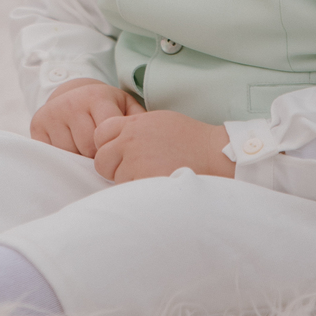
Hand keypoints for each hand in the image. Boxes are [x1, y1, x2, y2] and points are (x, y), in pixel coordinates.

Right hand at [31, 79, 145, 157]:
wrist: (73, 95)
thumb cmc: (105, 108)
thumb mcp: (124, 107)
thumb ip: (138, 122)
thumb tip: (151, 142)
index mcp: (97, 96)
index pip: (106, 136)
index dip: (112, 149)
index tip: (115, 149)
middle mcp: (72, 101)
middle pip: (89, 149)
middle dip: (97, 156)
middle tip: (100, 152)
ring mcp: (52, 113)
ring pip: (70, 154)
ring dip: (80, 159)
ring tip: (85, 150)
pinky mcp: (37, 124)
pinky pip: (52, 154)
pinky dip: (63, 158)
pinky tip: (69, 149)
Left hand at [92, 109, 236, 183]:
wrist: (215, 154)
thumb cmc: (190, 139)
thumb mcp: (158, 122)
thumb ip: (134, 129)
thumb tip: (117, 141)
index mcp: (133, 124)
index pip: (100, 134)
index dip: (108, 146)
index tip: (120, 153)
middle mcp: (130, 141)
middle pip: (102, 160)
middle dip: (114, 168)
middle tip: (135, 170)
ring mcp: (136, 162)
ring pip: (116, 179)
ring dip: (129, 182)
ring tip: (152, 177)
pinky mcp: (144, 181)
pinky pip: (130, 192)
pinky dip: (140, 193)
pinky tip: (156, 187)